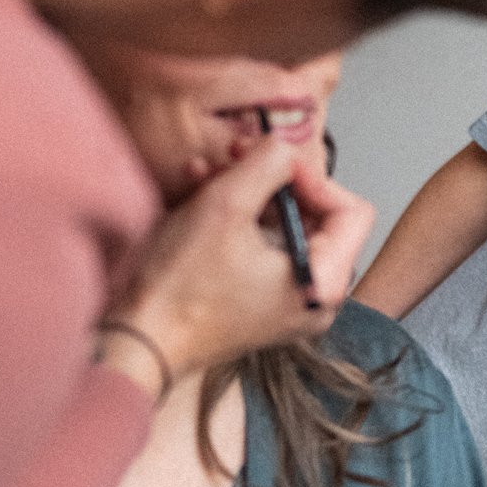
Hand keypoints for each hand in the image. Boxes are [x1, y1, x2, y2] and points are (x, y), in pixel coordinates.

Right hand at [105, 137, 375, 385]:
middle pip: (315, 216)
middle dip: (272, 179)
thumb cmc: (178, 288)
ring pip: (280, 225)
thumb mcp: (226, 207)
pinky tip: (196, 188)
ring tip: (206, 171)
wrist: (133, 340)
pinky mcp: (253, 297)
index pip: (353, 212)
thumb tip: (284, 146)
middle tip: (236, 153)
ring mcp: (284, 299)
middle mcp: (313, 296)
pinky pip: (256, 245)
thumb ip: (267, 165)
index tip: (272, 162)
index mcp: (324, 282)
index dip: (313, 178)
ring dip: (244, 190)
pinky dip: (231, 215)